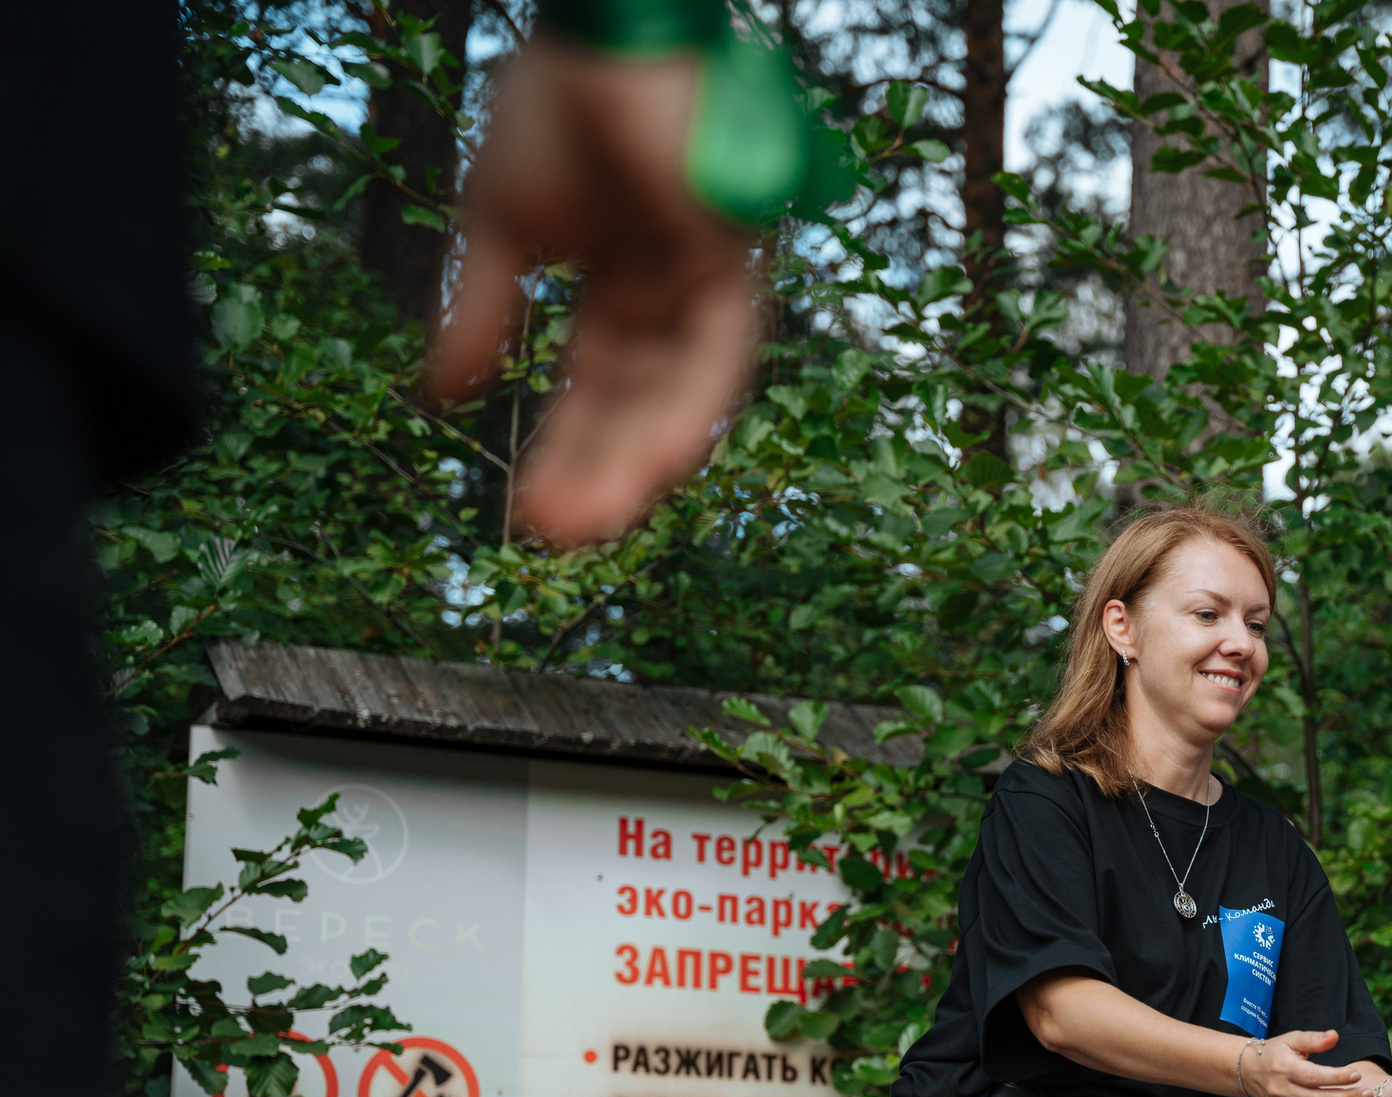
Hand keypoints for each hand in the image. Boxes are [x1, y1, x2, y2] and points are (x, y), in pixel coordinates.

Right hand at [429, 35, 759, 544]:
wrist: (593, 33)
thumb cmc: (551, 107)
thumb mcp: (497, 227)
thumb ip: (481, 312)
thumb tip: (443, 397)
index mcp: (620, 284)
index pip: (595, 387)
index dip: (561, 449)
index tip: (524, 512)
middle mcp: (671, 293)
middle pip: (638, 404)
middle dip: (596, 471)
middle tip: (554, 536)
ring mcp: (708, 280)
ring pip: (680, 394)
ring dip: (637, 460)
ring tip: (592, 522)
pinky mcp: (735, 261)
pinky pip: (720, 353)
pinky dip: (691, 407)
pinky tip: (660, 464)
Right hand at [1242, 1030, 1369, 1096]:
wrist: (1249, 1072)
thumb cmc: (1277, 1053)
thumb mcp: (1292, 1039)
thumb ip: (1314, 1039)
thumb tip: (1335, 1036)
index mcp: (1284, 1069)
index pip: (1314, 1077)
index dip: (1338, 1078)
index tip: (1357, 1075)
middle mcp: (1281, 1092)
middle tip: (1367, 1093)